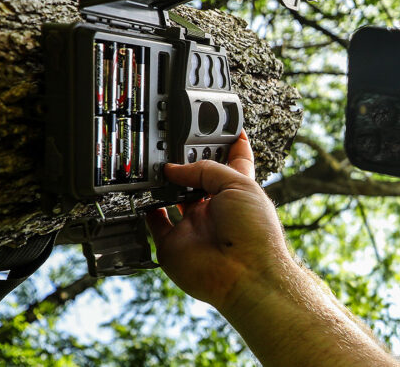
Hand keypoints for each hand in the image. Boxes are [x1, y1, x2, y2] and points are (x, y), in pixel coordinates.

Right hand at [147, 133, 292, 309]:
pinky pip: (155, 222)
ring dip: (164, 182)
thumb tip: (174, 169)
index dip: (228, 142)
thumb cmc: (255, 232)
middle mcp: (216, 208)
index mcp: (238, 191)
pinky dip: (147, 208)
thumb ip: (206, 170)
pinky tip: (144, 194)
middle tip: (174, 144)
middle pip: (197, 177)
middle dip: (187, 161)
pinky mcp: (173, 243)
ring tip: (156, 163)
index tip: (220, 124)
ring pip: (172, 197)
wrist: (244, 275)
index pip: (234, 160)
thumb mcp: (238, 184)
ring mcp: (194, 225)